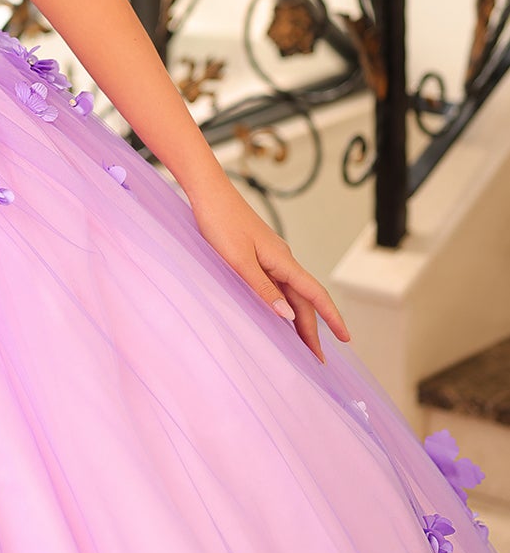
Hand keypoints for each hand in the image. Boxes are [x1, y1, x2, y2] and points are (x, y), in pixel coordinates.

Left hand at [190, 177, 350, 362]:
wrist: (208, 191)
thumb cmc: (220, 222)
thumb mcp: (238, 261)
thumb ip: (262, 288)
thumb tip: (288, 316)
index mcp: (282, 261)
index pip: (315, 294)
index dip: (332, 318)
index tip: (346, 339)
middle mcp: (282, 259)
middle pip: (304, 299)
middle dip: (313, 329)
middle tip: (317, 360)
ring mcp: (271, 256)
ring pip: (291, 293)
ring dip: (298, 319)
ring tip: (302, 346)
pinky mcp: (258, 254)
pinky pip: (278, 284)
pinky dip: (283, 303)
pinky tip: (279, 315)